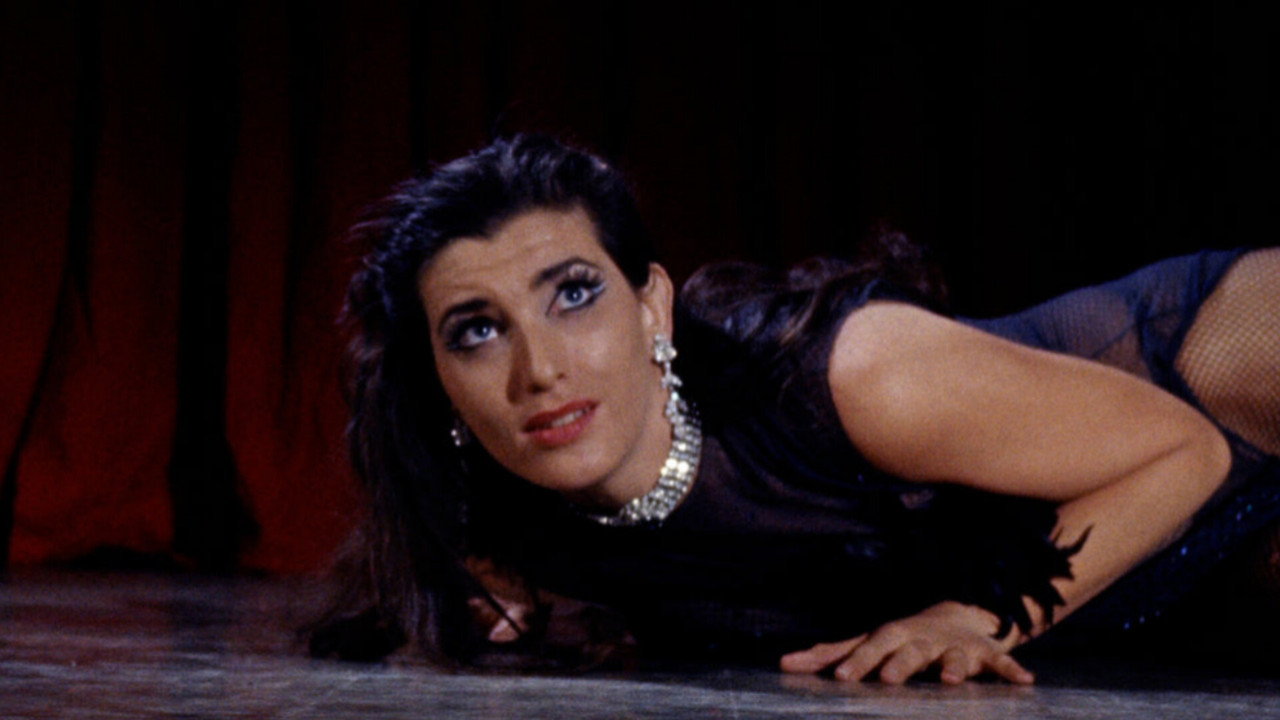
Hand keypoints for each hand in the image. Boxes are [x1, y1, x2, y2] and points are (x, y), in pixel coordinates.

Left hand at [779, 601, 1033, 684]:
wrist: (957, 616)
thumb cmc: (901, 637)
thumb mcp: (867, 642)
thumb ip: (829, 653)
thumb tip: (782, 662)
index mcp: (892, 636)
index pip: (870, 647)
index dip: (857, 661)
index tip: (841, 678)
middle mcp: (922, 638)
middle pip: (909, 651)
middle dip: (899, 664)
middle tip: (888, 679)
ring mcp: (955, 646)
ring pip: (955, 657)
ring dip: (955, 667)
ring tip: (954, 681)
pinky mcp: (985, 653)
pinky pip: (1001, 662)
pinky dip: (1013, 671)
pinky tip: (1026, 683)